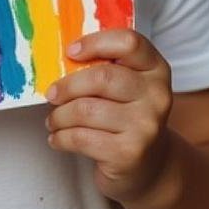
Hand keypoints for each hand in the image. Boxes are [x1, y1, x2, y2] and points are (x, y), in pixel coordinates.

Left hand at [45, 28, 172, 205]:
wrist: (150, 166)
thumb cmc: (128, 117)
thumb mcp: (128, 86)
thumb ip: (105, 66)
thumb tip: (60, 58)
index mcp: (156, 69)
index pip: (129, 43)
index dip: (95, 43)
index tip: (70, 52)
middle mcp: (157, 95)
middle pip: (102, 77)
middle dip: (68, 86)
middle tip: (52, 94)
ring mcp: (145, 126)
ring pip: (86, 110)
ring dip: (60, 115)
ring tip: (53, 120)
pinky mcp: (129, 153)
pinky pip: (82, 138)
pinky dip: (62, 138)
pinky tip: (58, 138)